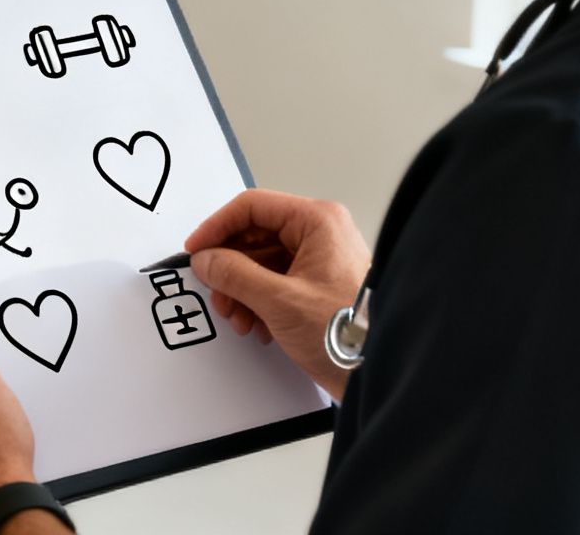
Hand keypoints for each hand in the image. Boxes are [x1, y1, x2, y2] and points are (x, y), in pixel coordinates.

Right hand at [185, 188, 370, 397]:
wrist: (383, 371)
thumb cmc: (346, 333)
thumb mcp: (279, 301)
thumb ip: (234, 274)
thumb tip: (205, 260)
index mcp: (317, 222)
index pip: (251, 207)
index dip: (217, 228)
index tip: (196, 251)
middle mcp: (320, 233)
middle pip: (255, 237)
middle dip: (230, 269)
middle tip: (218, 295)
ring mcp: (321, 259)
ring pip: (262, 262)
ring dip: (242, 291)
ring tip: (239, 320)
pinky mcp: (320, 285)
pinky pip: (276, 281)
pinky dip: (259, 302)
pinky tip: (258, 326)